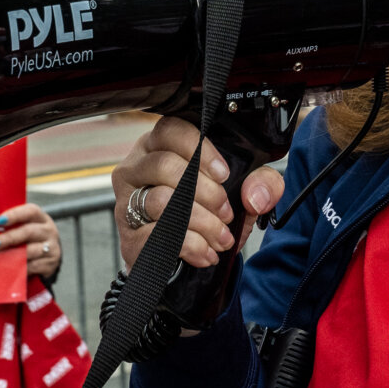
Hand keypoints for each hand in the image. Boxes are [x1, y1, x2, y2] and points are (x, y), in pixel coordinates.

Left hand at [0, 203, 61, 279]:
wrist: (47, 257)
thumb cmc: (28, 239)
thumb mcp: (23, 228)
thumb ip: (10, 227)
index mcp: (40, 217)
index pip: (30, 211)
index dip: (14, 215)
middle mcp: (49, 230)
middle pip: (28, 231)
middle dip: (8, 238)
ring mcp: (52, 247)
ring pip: (31, 250)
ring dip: (12, 255)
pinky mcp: (51, 264)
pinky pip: (33, 266)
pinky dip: (20, 268)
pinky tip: (8, 269)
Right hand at [111, 116, 283, 271]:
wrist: (195, 257)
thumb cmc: (212, 213)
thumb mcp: (244, 193)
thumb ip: (262, 183)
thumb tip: (255, 195)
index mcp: (160, 146)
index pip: (171, 130)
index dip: (199, 149)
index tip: (224, 174)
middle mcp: (137, 168)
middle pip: (164, 165)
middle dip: (206, 193)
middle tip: (226, 213)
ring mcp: (126, 202)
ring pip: (160, 200)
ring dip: (201, 222)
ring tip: (221, 238)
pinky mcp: (127, 236)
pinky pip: (153, 235)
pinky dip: (188, 246)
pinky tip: (205, 253)